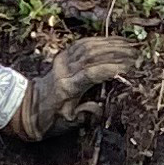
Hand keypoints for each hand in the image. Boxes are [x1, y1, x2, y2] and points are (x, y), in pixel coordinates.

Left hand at [9, 40, 131, 141]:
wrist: (28, 107)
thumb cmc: (50, 119)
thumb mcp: (68, 123)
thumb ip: (85, 114)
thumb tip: (100, 107)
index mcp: (65, 88)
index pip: (90, 73)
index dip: (109, 69)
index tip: (128, 68)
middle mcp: (64, 70)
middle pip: (92, 55)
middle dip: (115, 53)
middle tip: (135, 55)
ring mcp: (62, 60)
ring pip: (88, 46)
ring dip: (110, 44)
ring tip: (129, 46)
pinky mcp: (63, 56)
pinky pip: (83, 43)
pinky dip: (101, 41)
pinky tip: (114, 41)